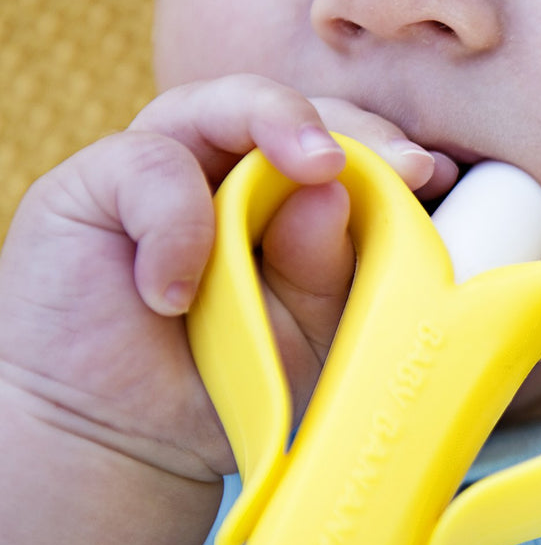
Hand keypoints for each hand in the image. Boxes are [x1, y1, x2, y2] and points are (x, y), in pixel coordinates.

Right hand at [0, 73, 456, 482]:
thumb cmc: (237, 383)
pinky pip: (153, 167)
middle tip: (405, 166)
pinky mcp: (96, 184)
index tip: (439, 177)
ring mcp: (170, 169)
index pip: (353, 148)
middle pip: (301, 113)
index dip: (395, 151)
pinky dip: (178, 227)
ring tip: (322, 170)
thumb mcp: (311, 341)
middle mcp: (236, 171)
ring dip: (282, 126)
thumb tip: (334, 196)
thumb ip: (329, 276)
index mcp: (299, 202)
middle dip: (357, 129)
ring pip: (227, 104)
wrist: (127, 440)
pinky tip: (181, 294)